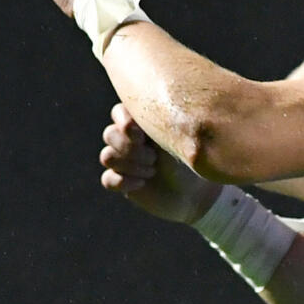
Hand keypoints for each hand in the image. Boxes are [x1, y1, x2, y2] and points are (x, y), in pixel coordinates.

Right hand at [100, 103, 221, 224]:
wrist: (196, 191)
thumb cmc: (192, 158)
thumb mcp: (181, 139)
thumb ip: (161, 123)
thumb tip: (139, 117)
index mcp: (145, 122)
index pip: (120, 112)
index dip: (125, 123)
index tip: (142, 136)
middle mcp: (130, 138)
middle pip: (109, 134)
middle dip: (130, 148)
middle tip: (154, 158)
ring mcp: (124, 159)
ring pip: (107, 156)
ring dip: (130, 165)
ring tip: (153, 170)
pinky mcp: (121, 180)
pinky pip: (107, 179)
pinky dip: (123, 182)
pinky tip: (142, 183)